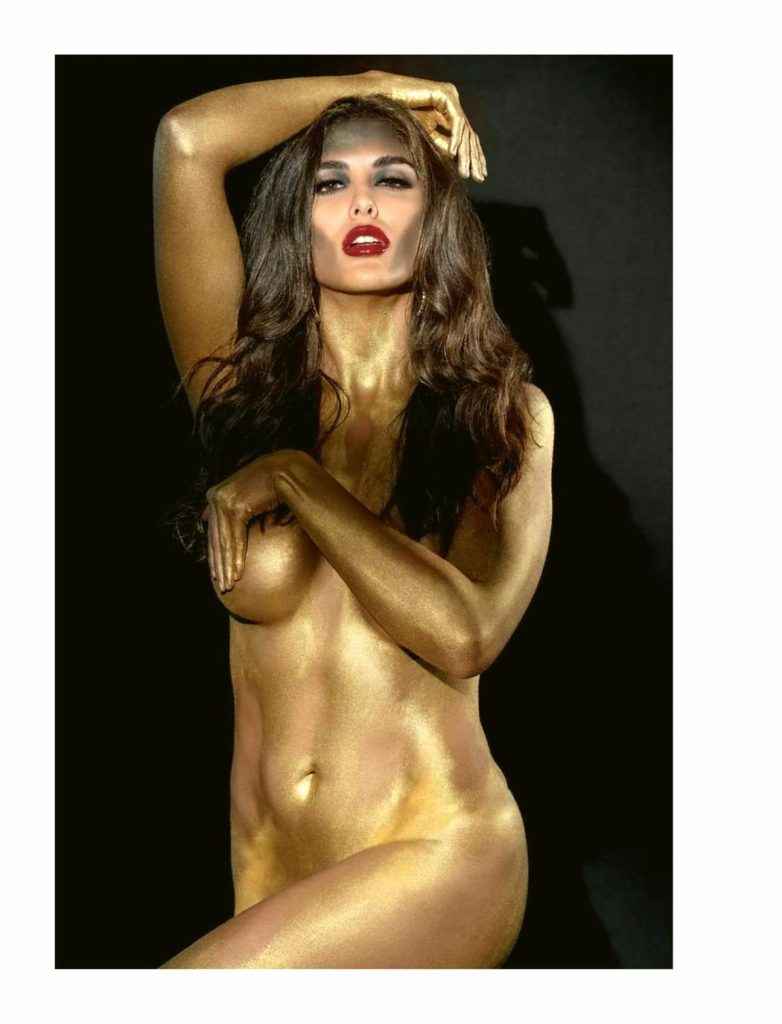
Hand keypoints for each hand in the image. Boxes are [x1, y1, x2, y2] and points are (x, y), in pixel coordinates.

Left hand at [201, 449, 295, 591]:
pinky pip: (234, 539)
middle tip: (222, 585)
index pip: (214, 530)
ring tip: (229, 584)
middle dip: (219, 564)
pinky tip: (237, 573)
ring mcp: (223, 501)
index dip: (216, 553)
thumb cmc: (274, 485)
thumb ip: (238, 511)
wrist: (286, 471)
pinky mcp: (234, 507)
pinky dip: (236, 558)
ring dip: (227, 566)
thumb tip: (226, 528)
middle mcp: (215, 497)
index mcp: (216, 494)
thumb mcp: (251, 498)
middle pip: (216, 538)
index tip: (218, 571)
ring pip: (224, 542)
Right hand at [359, 70, 486, 181]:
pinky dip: (456, 138)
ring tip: (467, 170)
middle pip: (468, 133)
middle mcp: (451, 101)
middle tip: (479, 177)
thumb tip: (455, 158)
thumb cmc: (398, 115)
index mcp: (447, 109)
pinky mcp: (444, 94)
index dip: (471, 156)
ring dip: (466, 152)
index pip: (464, 136)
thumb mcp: (424, 135)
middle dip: (473, 157)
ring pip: (464, 129)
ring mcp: (449, 96)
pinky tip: (454, 153)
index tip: (476, 175)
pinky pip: (455, 120)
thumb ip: (441, 143)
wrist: (383, 98)